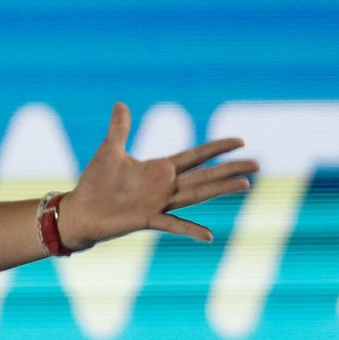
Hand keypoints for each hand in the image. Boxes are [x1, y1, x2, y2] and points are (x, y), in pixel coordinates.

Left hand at [58, 102, 257, 251]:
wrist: (80, 210)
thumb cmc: (95, 182)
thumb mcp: (109, 150)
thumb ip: (120, 128)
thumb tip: (121, 103)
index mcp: (159, 170)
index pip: (194, 156)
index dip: (216, 148)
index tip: (240, 140)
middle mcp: (164, 187)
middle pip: (204, 176)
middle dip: (229, 169)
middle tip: (258, 164)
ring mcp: (158, 204)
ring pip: (195, 195)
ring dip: (219, 190)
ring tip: (246, 185)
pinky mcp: (146, 219)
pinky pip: (172, 225)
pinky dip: (190, 229)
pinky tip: (209, 236)